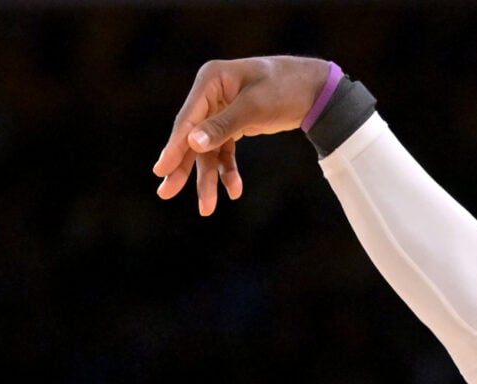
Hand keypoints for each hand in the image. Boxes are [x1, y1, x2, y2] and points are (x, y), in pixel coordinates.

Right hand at [151, 56, 336, 215]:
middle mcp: (211, 95)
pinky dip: (228, 171)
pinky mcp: (234, 125)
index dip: (175, 146)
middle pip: (192, 136)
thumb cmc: (285, 88)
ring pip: (208, 150)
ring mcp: (220, 111)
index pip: (188, 118)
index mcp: (210, 80)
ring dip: (208, 178)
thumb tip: (193, 143)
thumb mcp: (255, 106)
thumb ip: (224, 125)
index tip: (161, 170)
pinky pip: (225, 152)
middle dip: (183, 167)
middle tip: (166, 193)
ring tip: (206, 209)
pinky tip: (234, 190)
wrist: (315, 89)